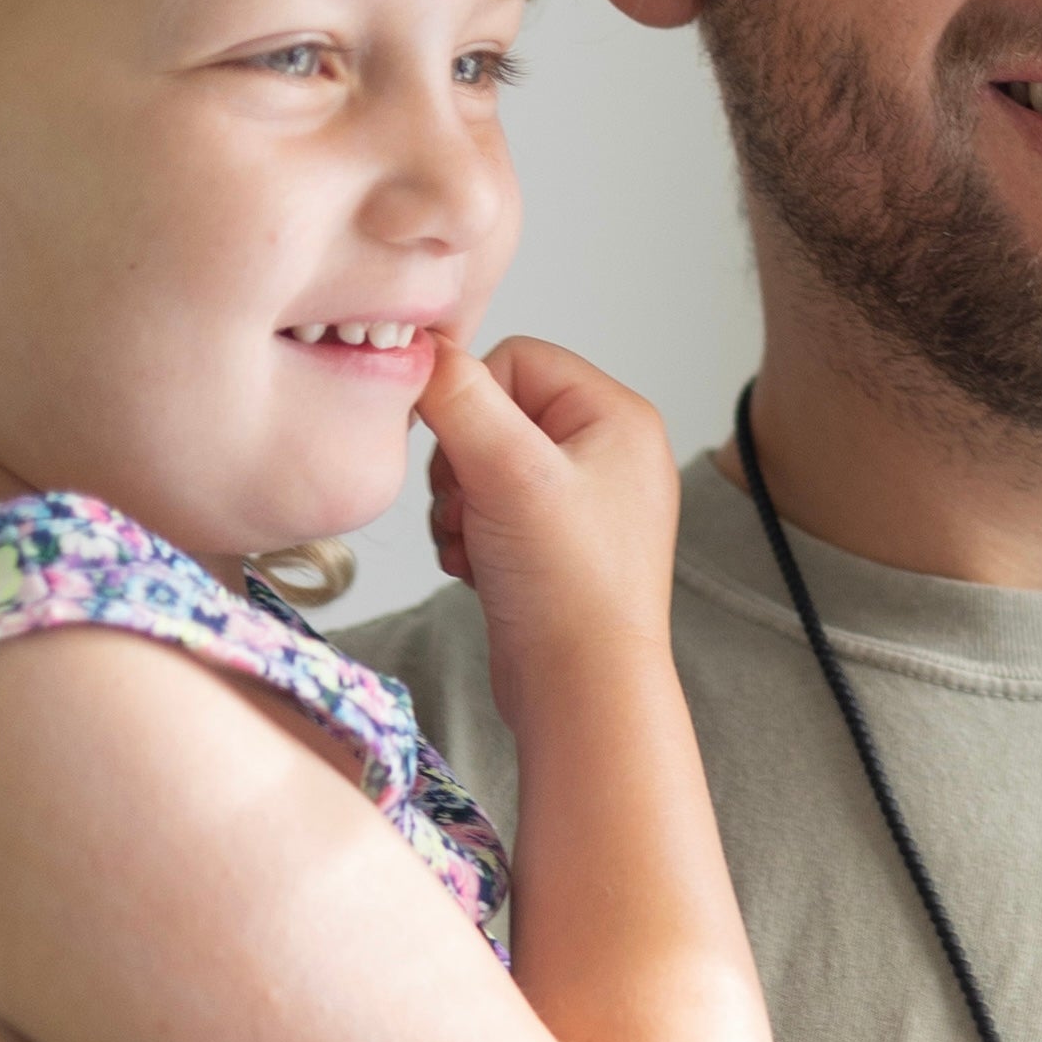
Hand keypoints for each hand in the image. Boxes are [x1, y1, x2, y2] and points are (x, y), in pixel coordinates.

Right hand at [419, 336, 681, 738]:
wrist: (582, 690)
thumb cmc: (568, 585)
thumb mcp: (507, 471)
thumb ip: (459, 398)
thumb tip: (423, 351)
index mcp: (618, 416)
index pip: (517, 358)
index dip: (472, 401)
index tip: (463, 456)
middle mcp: (608, 452)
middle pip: (493, 413)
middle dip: (461, 464)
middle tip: (472, 510)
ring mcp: (582, 501)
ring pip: (480, 465)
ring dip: (457, 506)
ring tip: (476, 546)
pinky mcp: (554, 544)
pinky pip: (487, 511)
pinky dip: (469, 537)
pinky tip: (477, 569)